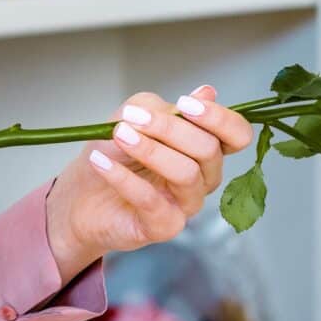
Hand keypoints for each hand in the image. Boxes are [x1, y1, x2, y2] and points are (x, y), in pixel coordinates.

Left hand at [47, 85, 253, 280]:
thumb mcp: (132, 117)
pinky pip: (151, 200)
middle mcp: (203, 178)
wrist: (83, 194)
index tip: (185, 104)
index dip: (220, 118)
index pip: (237, 135)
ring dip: (150, 150)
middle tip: (134, 118)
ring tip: (119, 135)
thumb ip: (164, 107)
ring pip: (186, 174)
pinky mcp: (164, 227)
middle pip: (209, 151)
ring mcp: (186, 204)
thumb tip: (207, 93)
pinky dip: (124, 178)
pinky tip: (102, 163)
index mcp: (205, 148)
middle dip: (171, 129)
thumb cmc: (114, 154)